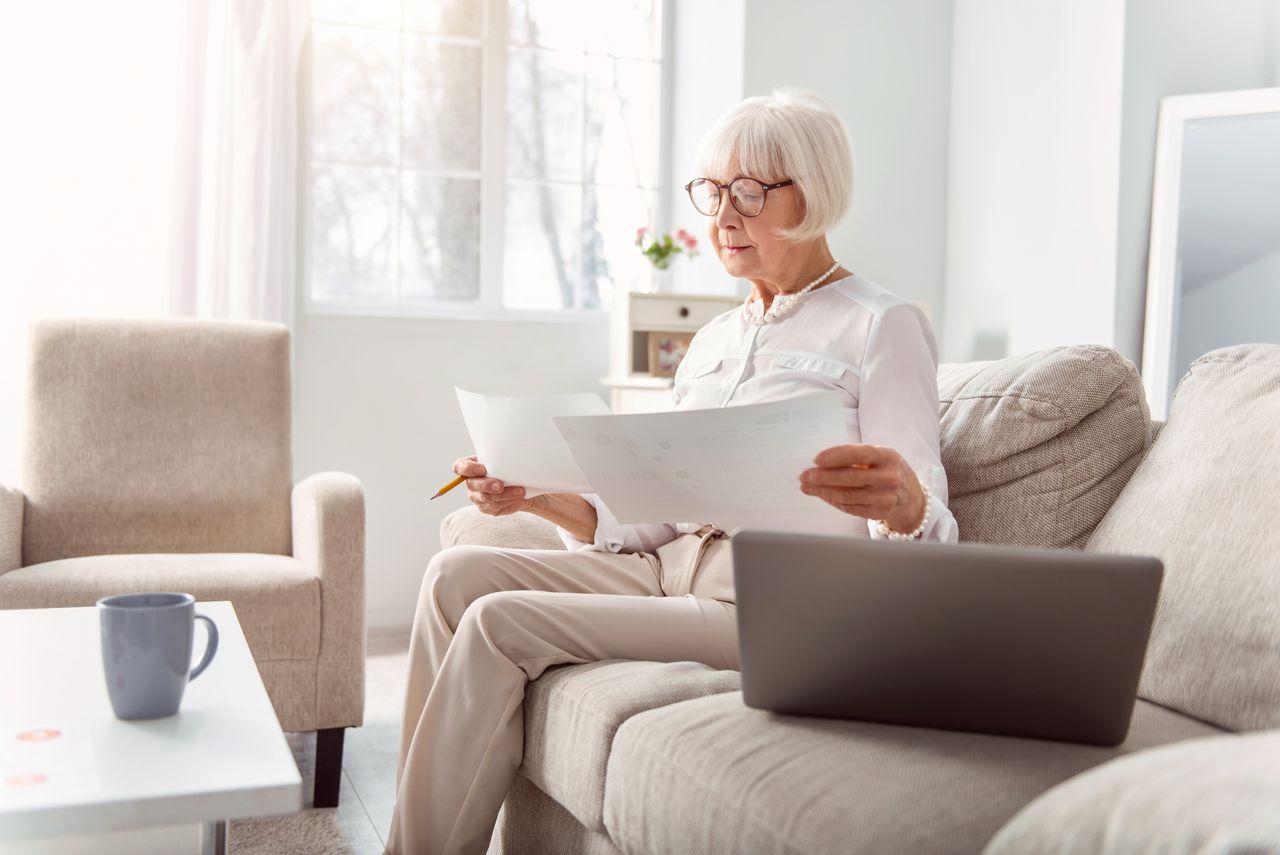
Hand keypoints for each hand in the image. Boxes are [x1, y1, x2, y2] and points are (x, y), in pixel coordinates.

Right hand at [454, 455, 535, 517]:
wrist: (522, 483)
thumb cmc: (511, 466)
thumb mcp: (506, 458)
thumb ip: (501, 457)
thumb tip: (508, 452)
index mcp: (471, 466)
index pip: (459, 467)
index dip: (468, 469)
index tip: (483, 469)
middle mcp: (471, 482)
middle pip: (471, 485)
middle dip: (486, 485)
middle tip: (500, 485)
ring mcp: (478, 496)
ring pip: (484, 498)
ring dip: (503, 495)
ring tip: (520, 491)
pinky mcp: (487, 507)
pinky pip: (495, 507)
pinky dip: (509, 501)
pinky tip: (519, 496)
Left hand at [799, 444, 925, 532]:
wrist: (911, 497)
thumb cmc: (887, 470)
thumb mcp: (880, 456)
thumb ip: (856, 456)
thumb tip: (822, 461)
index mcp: (888, 456)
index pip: (859, 454)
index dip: (837, 456)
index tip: (816, 459)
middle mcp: (889, 477)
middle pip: (850, 478)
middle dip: (823, 477)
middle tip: (804, 476)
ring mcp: (885, 497)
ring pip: (847, 495)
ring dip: (823, 491)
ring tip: (807, 487)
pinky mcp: (879, 512)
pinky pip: (850, 507)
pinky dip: (833, 501)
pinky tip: (821, 495)